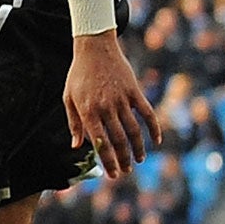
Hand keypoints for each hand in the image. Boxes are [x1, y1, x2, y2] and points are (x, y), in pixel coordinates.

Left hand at [66, 33, 161, 179]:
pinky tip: (155, 141)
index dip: (107, 160)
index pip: (100, 142)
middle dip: (123, 159)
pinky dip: (153, 128)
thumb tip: (77, 146)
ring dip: (138, 148)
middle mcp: (106, 107)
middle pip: (118, 140)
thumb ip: (74, 123)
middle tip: (126, 171)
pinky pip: (147, 113)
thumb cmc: (79, 76)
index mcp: (88, 111)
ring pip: (134, 130)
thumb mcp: (69, 98)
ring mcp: (122, 99)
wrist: (94, 49)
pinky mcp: (134, 92)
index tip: (113, 174)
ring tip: (139, 160)